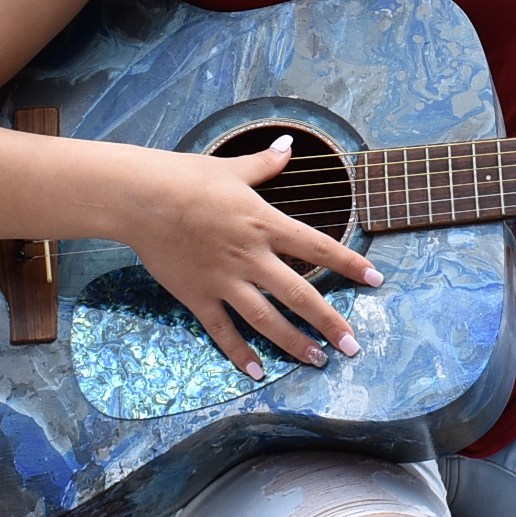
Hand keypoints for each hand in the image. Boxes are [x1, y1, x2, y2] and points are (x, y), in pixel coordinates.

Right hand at [120, 135, 382, 377]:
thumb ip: (265, 164)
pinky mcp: (197, 296)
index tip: (375, 279)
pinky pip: (222, 330)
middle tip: (352, 345)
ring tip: (317, 360)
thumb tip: (288, 144)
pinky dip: (239, 353)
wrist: (140, 197)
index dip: (350, 263)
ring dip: (294, 342)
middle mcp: (251, 256)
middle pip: (300, 294)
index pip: (318, 247)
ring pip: (266, 320)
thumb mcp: (232, 168)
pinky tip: (257, 371)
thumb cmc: (186, 177)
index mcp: (265, 224)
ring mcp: (224, 280)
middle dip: (330, 322)